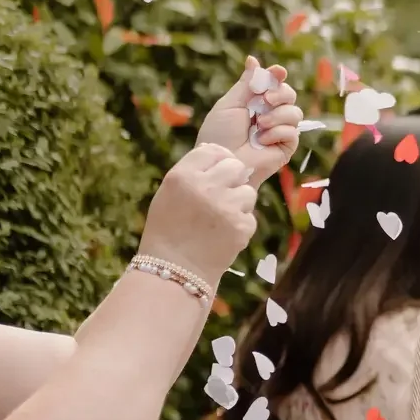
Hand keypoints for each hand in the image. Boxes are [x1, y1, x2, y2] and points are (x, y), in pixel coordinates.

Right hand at [138, 144, 258, 284]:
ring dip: (239, 203)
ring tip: (219, 219)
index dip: (218, 161)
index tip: (215, 174)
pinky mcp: (241, 226)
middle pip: (236, 167)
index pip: (213, 151)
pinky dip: (240, 225)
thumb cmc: (169, 228)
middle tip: (221, 196)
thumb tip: (220, 152)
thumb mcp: (170, 192)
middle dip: (233, 180)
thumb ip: (193, 171)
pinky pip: (250, 216)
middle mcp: (204, 187)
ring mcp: (225, 207)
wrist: (174, 268)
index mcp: (182, 175)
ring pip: (248, 192)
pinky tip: (223, 234)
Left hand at [197, 59, 303, 186]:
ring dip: (276, 116)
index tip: (278, 71)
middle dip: (280, 94)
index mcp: (256, 102)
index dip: (278, 76)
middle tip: (266, 100)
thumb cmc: (220, 134)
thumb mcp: (231, 104)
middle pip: (289, 95)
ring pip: (294, 113)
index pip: (274, 84)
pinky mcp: (286, 147)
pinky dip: (277, 133)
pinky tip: (262, 140)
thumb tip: (253, 59)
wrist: (222, 159)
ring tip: (259, 125)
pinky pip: (292, 132)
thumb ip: (246, 84)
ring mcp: (280, 131)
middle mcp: (270, 115)